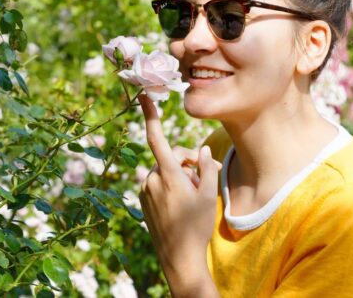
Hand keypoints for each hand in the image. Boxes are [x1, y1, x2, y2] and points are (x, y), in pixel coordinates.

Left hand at [137, 94, 220, 296]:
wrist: (178, 257)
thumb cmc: (196, 226)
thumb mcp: (209, 195)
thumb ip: (206, 169)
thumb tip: (202, 151)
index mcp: (168, 175)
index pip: (157, 138)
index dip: (150, 115)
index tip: (143, 96)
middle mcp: (152, 179)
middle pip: (170, 157)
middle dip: (187, 164)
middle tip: (204, 181)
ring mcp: (145, 190)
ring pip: (165, 171)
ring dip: (179, 177)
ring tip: (192, 198)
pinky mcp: (143, 200)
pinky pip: (158, 184)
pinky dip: (170, 187)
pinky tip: (180, 205)